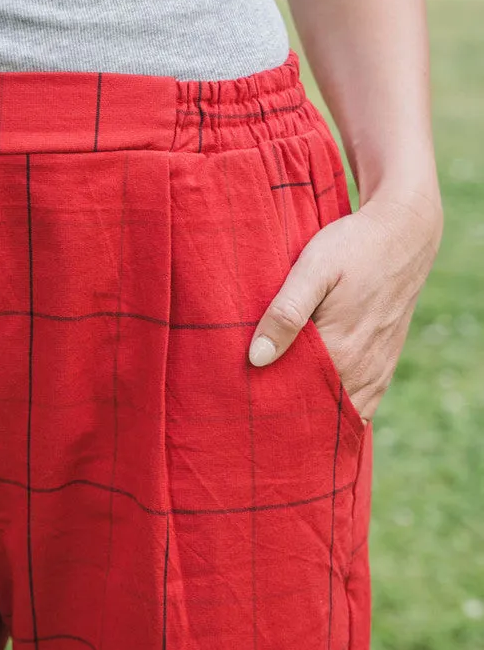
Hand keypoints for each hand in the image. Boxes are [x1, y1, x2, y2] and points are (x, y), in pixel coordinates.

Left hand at [247, 186, 443, 423]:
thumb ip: (286, 313)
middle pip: (317, 412)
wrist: (405, 233)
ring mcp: (377, 370)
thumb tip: (256, 359)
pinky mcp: (384, 364)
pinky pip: (361, 402)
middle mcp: (362, 370)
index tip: (243, 406)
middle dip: (289, 416)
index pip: (296, 401)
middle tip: (255, 413)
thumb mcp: (312, 270)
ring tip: (279, 411)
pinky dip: (338, 407)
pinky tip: (315, 401)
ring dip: (314, 414)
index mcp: (340, 352)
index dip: (268, 407)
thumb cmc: (352, 247)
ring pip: (340, 411)